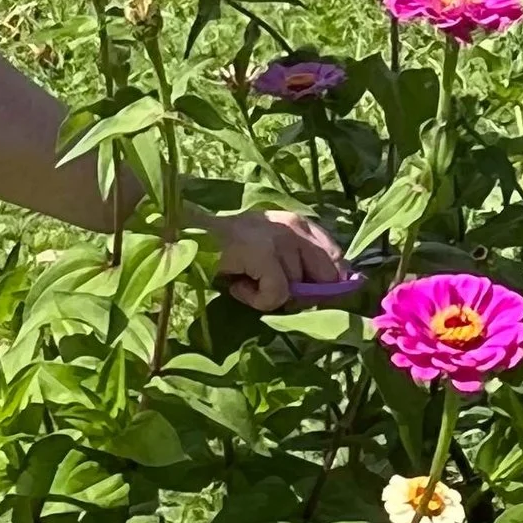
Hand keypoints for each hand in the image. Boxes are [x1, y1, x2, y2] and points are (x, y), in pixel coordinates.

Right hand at [206, 207, 354, 311]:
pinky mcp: (262, 251)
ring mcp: (279, 237)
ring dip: (271, 296)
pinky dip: (257, 300)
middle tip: (275, 293)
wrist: (185, 236)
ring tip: (244, 280)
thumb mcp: (270, 250)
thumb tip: (328, 294)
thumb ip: (298, 265)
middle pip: (327, 276)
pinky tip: (237, 285)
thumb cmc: (227, 248)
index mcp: (300, 223)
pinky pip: (276, 294)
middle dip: (306, 294)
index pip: (337, 258)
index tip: (315, 297)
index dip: (331, 283)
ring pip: (296, 289)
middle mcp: (295, 225)